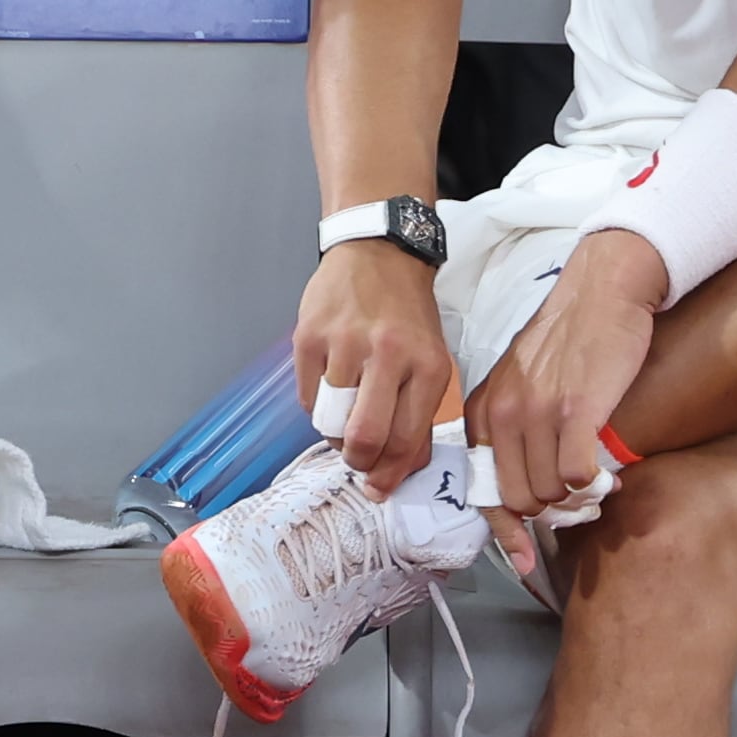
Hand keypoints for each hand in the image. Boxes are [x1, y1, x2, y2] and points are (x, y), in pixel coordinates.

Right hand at [295, 238, 458, 498]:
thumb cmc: (407, 314)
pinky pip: (307, 399)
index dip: (390, 473)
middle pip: (364, 438)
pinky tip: (332, 388)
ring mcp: (343, 343)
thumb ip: (417, 418)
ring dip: (335, 433)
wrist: (378, 252)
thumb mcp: (429, 361)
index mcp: (425, 365)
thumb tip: (393, 473)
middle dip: (359, 462)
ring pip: (330, 422)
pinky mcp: (308, 336)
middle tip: (359, 460)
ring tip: (346, 417)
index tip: (380, 484)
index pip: (405, 440)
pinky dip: (318, 406)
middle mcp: (386, 353)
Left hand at [468, 230, 666, 521]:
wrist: (603, 290)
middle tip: (577, 495)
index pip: (485, 491)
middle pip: (521, 499)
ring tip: (593, 473)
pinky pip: (577, 475)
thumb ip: (514, 428)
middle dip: (550, 509)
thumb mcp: (521, 381)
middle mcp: (503, 413)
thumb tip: (524, 486)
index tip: (526, 561)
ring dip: (575, 495)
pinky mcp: (576, 408)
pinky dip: (593, 482)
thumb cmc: (568, 341)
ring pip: (549, 492)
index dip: (506, 533)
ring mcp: (537, 412)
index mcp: (485, 411)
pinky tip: (606, 468)